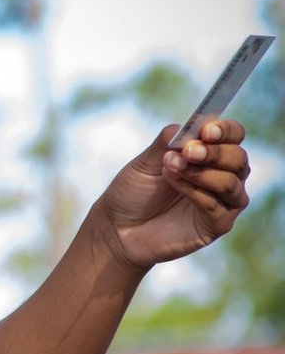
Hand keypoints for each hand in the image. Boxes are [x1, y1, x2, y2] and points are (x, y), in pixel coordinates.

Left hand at [96, 120, 249, 268]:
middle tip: (187, 152)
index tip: (206, 130)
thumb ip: (168, 142)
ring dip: (202, 173)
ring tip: (171, 167)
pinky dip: (195, 192)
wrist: (116, 227)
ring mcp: (222, 204)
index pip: (234, 136)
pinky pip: (216, 207)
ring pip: (231, 183)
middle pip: (238, 159)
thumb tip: (188, 126)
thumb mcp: (146, 162)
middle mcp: (223, 177)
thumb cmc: (134, 192)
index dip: (226, 130)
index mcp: (211, 156)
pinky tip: (174, 184)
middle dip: (214, 153)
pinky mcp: (216, 226)